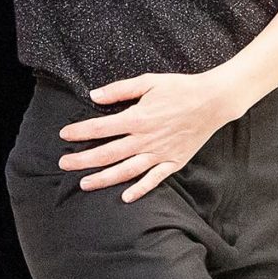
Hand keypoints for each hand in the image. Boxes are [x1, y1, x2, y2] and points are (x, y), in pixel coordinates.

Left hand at [58, 71, 244, 200]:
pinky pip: (154, 179)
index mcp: (137, 118)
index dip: (80, 131)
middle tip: (63, 164)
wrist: (213, 101)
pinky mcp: (174, 161)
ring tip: (85, 183)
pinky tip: (126, 197)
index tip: (64, 134)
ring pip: (126, 170)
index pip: (101, 127)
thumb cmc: (180, 88)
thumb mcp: (149, 81)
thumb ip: (120, 89)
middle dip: (83, 159)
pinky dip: (140, 189)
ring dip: (104, 178)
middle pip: (108, 153)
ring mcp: (160, 153)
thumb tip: (94, 95)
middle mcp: (145, 139)